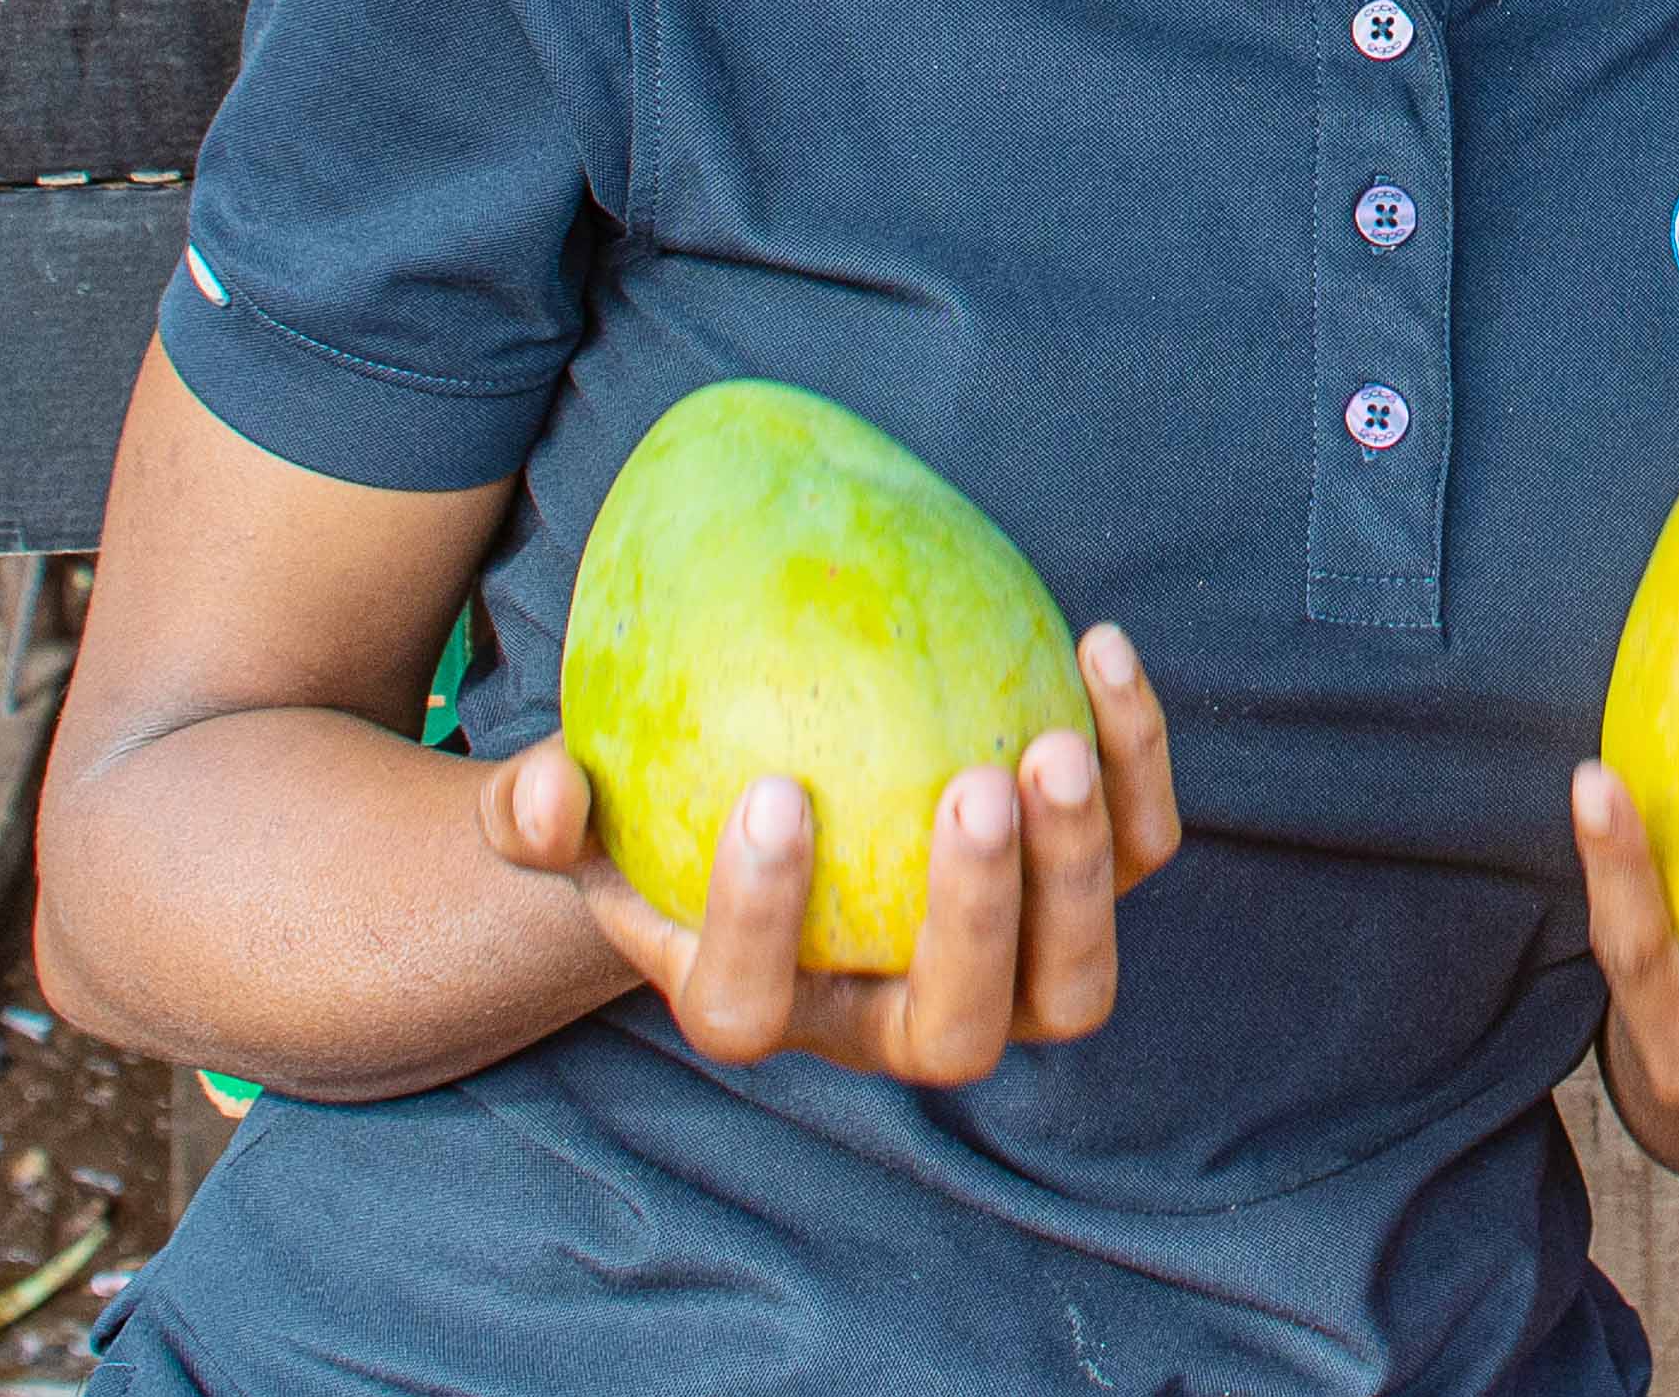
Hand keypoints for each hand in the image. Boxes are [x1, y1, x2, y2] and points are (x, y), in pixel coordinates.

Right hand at [480, 622, 1182, 1085]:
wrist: (780, 799)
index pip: (751, 1010)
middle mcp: (891, 1019)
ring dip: (1080, 867)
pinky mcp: (1082, 891)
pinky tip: (1099, 647)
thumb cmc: (656, 812)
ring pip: (1071, 977)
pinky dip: (1139, 763)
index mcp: (760, 1008)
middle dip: (972, 921)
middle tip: (970, 785)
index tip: (775, 793)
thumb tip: (543, 790)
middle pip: (956, 1031)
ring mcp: (1003, 969)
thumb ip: (537, 812)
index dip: (761, 922)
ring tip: (1055, 740)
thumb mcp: (576, 814)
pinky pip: (1141, 851)